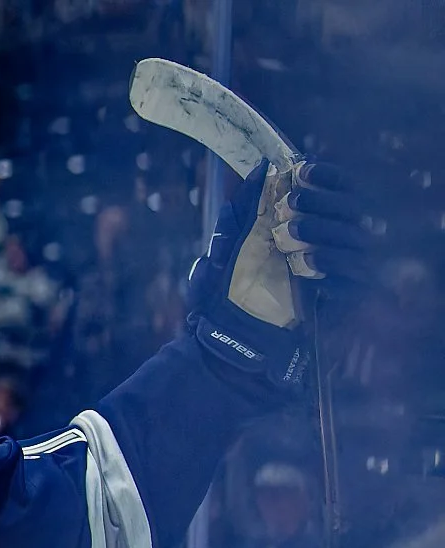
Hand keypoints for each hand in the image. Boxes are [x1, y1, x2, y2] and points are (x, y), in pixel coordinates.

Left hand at [187, 159, 368, 385]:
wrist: (230, 343)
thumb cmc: (229, 297)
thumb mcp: (226, 251)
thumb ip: (241, 213)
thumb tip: (258, 172)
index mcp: (316, 226)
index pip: (340, 189)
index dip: (327, 176)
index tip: (301, 170)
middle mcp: (339, 243)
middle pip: (351, 208)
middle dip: (319, 202)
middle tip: (287, 205)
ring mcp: (348, 271)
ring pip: (355, 238)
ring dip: (319, 231)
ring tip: (286, 236)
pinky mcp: (349, 300)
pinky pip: (352, 276)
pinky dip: (328, 264)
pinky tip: (304, 264)